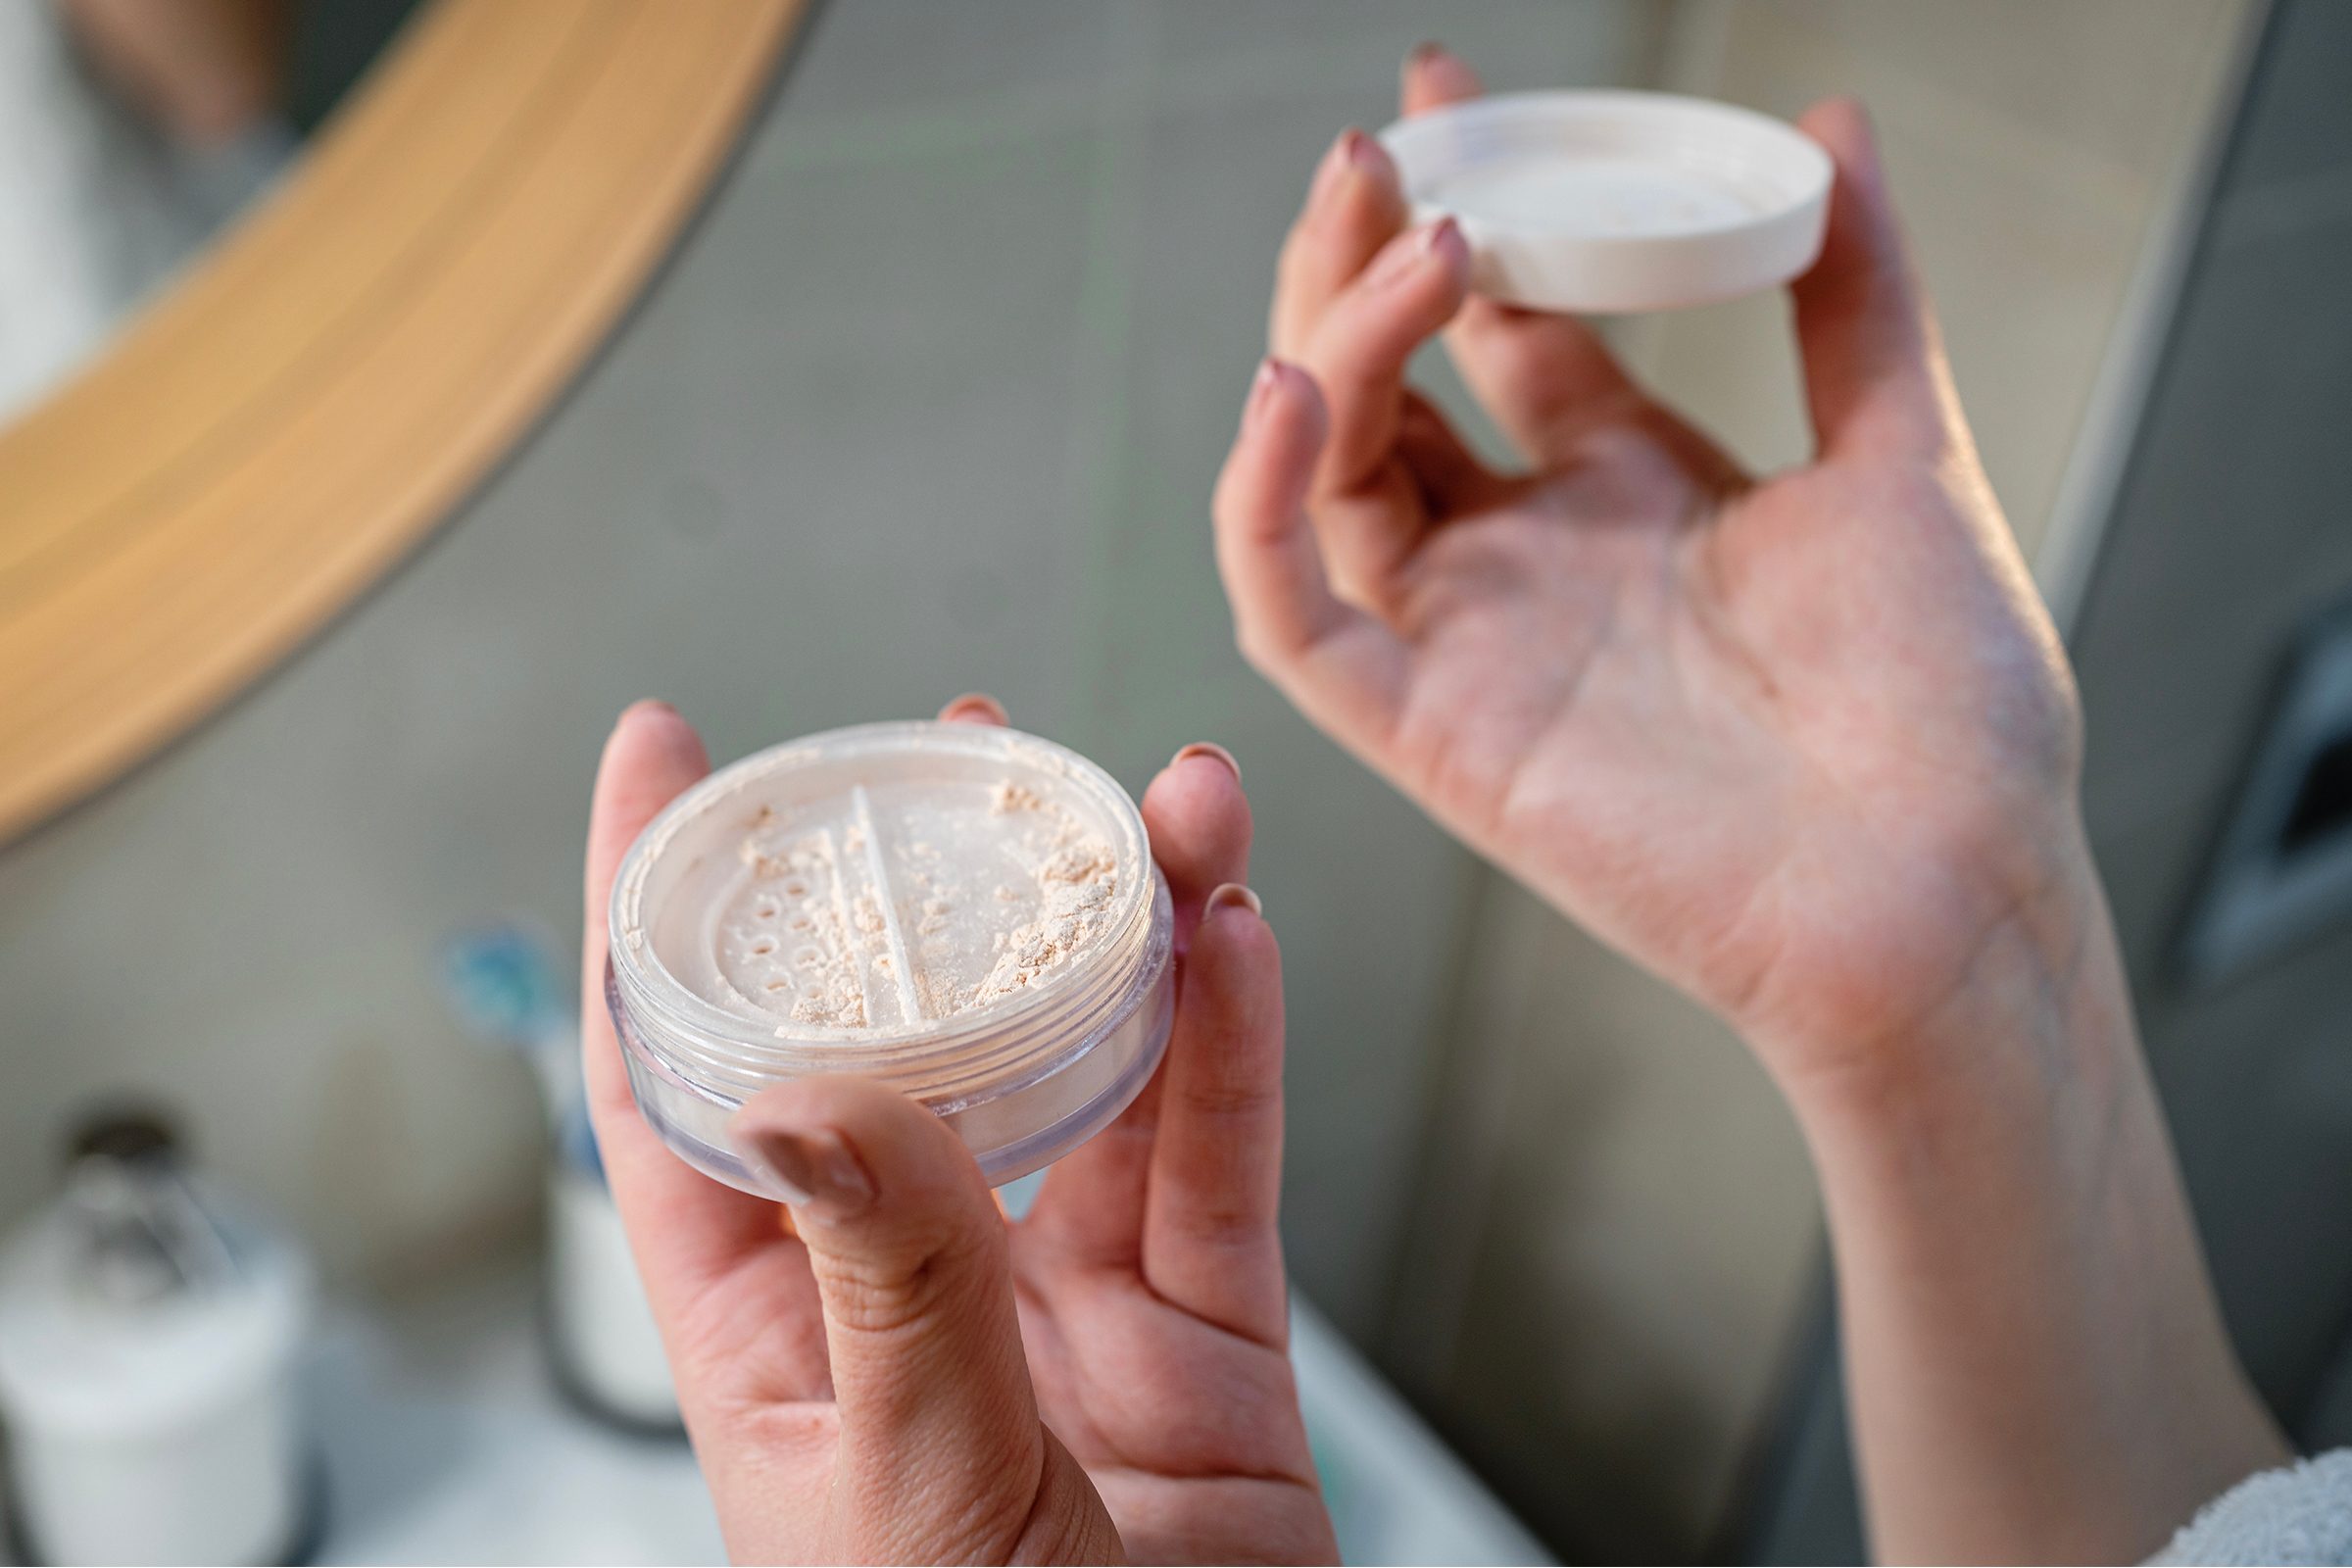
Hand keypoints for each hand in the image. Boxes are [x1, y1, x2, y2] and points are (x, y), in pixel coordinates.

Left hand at [581, 696, 1334, 1564]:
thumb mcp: (912, 1501)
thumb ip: (888, 1289)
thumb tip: (815, 1090)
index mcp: (783, 1340)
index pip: (689, 1090)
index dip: (662, 917)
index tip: (666, 761)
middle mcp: (918, 1298)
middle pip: (918, 1043)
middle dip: (938, 887)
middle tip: (970, 747)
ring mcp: (1068, 1313)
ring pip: (1095, 1074)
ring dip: (1130, 931)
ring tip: (1165, 808)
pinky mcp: (1206, 1341)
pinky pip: (1220, 1163)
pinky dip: (1236, 1047)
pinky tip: (1236, 941)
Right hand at [1215, 50, 2082, 1094]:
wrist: (1950, 892)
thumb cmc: (1948, 711)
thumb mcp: (1905, 457)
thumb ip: (1854, 295)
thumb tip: (1829, 122)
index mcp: (1630, 490)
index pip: (1497, 328)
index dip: (1459, 208)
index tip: (1445, 86)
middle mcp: (1531, 557)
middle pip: (1386, 384)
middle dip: (1363, 255)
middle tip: (1388, 140)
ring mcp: (1469, 640)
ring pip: (1321, 474)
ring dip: (1326, 340)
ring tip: (1392, 227)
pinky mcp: (1428, 731)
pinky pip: (1291, 613)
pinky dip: (1262, 503)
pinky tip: (1295, 389)